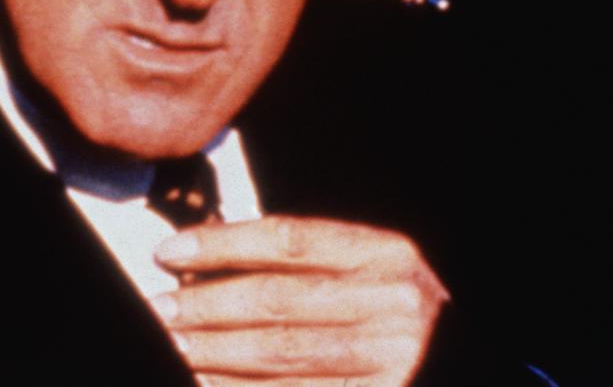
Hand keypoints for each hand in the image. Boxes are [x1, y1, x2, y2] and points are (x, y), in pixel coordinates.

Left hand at [154, 216, 446, 386]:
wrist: (454, 358)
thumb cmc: (396, 313)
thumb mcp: (370, 271)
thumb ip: (306, 262)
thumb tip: (209, 258)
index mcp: (385, 255)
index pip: (287, 240)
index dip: (221, 244)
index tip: (169, 252)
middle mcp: (392, 303)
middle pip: (277, 299)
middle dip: (207, 305)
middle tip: (159, 309)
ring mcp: (392, 358)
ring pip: (281, 351)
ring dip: (216, 351)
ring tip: (173, 346)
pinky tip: (207, 380)